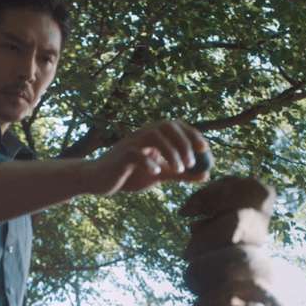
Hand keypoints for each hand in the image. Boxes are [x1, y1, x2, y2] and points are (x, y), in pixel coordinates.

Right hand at [84, 120, 211, 196]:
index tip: (205, 149)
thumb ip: (181, 174)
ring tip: (179, 170)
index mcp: (153, 136)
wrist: (98, 180)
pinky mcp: (121, 155)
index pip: (176, 126)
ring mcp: (131, 143)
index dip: (192, 134)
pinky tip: (156, 172)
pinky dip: (149, 161)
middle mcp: (143, 134)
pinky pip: (137, 154)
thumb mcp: (160, 175)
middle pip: (167, 126)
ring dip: (170, 152)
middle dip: (183, 142)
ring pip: (154, 137)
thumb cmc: (129, 175)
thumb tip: (206, 175)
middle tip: (192, 162)